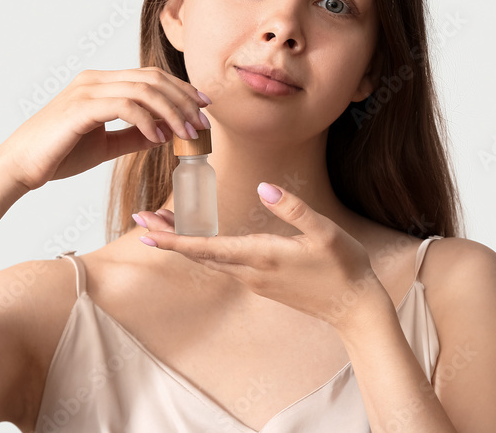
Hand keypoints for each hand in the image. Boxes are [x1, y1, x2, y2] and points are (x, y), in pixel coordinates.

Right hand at [0, 67, 210, 190]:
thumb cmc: (58, 155)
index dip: (181, 89)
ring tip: (187, 134)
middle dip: (184, 99)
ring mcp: (86, 90)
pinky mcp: (80, 108)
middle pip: (152, 78)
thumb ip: (133, 135)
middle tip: (203, 123)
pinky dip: (148, 120)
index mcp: (100, 83)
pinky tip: (159, 138)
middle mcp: (95, 80)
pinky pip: (125, 106)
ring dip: (172, 112)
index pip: (150, 76)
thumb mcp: (104, 145)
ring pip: (144, 90)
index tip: (203, 107)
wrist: (20, 167)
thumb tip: (164, 133)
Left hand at [135, 183, 388, 332]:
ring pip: (210, 260)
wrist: (355, 307)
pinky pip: (224, 264)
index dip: (177, 239)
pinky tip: (201, 239)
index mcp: (262, 256)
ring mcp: (255, 280)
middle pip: (201, 254)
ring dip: (184, 243)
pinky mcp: (262, 282)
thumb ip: (292, 209)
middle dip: (169, 237)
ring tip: (161, 225)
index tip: (149, 232)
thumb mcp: (324, 231)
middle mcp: (251, 272)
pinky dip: (205, 250)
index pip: (209, 248)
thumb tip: (264, 187)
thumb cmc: (343, 266)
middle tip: (140, 220)